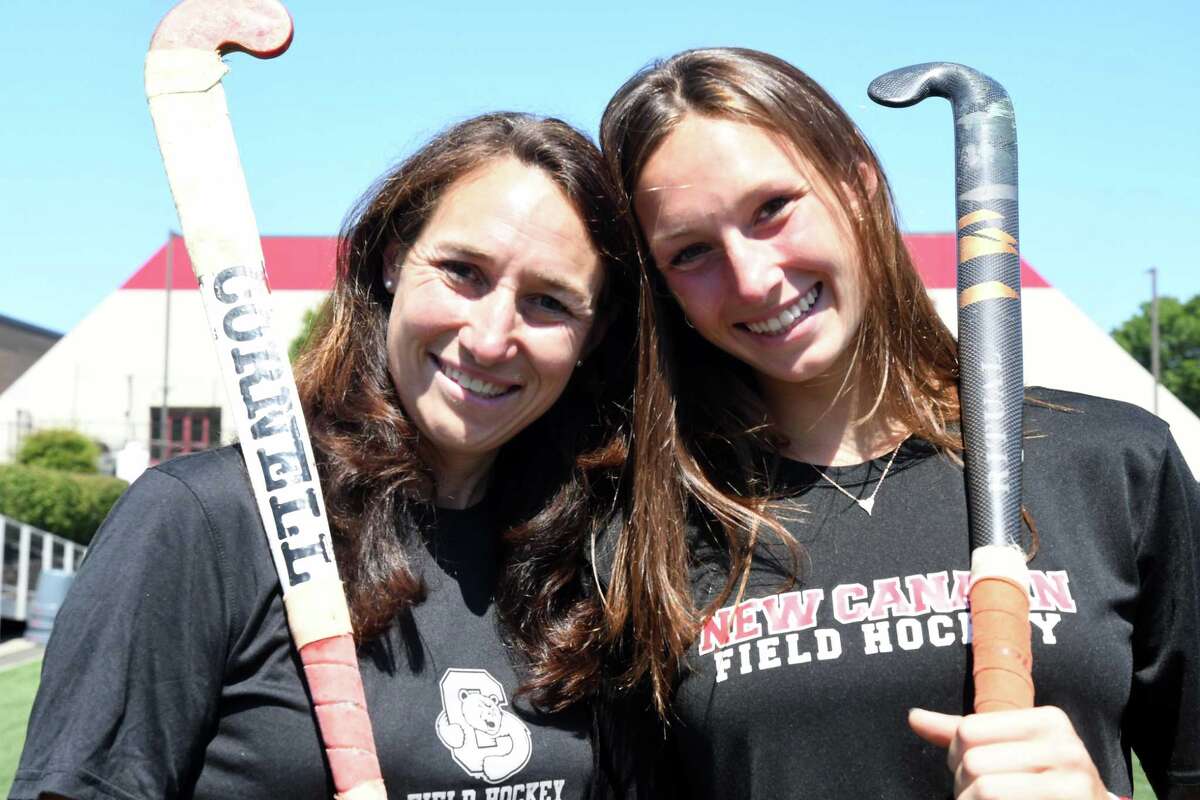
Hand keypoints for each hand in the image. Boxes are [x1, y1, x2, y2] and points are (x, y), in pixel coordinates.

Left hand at [908, 706, 1109, 799]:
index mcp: (1049, 720)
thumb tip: (913, 716)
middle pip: (973, 762)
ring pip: (984, 790)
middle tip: (975, 796)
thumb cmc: (1042, 781)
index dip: (955, 756)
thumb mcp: (1009, 749)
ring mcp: (1073, 784)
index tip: (970, 772)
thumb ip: (963, 733)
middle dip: (963, 786)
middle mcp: (1066, 747)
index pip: (968, 730)